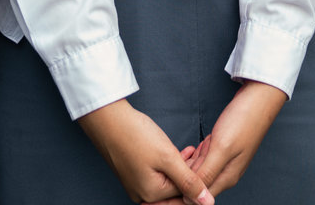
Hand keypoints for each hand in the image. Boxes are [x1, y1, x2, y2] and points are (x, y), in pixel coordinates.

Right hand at [77, 100, 213, 203]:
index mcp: (151, 195)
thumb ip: (189, 181)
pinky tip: (175, 151)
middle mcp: (142, 194)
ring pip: (168, 178)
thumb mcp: (167, 157)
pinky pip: (157, 173)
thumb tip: (207, 202)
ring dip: (180, 166)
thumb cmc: (134, 135)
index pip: (185, 191)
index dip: (198, 172)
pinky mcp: (133, 172)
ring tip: (190, 149)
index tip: (206, 156)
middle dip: (189, 170)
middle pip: (176, 187)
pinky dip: (169, 163)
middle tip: (199, 151)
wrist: (107, 118)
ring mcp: (136, 184)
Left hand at [158, 81, 287, 202]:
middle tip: (162, 172)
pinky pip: (203, 159)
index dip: (177, 195)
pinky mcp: (223, 149)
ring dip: (186, 165)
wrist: (259, 99)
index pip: (196, 197)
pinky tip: (191, 148)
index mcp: (226, 177)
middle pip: (196, 185)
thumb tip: (192, 196)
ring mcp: (224, 161)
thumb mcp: (222, 148)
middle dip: (179, 180)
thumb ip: (207, 173)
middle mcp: (225, 173)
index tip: (159, 190)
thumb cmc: (243, 121)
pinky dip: (194, 155)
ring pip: (198, 171)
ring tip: (176, 156)